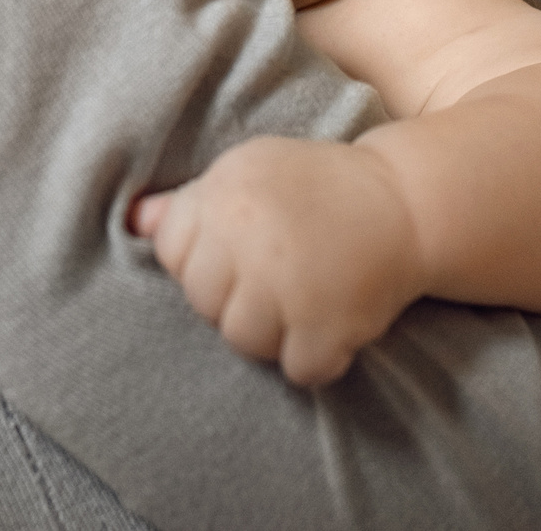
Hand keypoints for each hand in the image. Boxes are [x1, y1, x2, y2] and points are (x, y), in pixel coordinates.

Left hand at [130, 137, 425, 386]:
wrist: (406, 201)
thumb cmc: (317, 187)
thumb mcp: (251, 170)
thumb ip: (192, 202)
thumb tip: (134, 220)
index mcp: (227, 194)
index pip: (173, 254)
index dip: (206, 258)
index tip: (243, 250)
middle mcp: (251, 238)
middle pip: (204, 303)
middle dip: (236, 297)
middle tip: (279, 279)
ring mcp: (288, 285)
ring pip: (243, 341)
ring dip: (273, 332)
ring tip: (303, 302)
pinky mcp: (327, 324)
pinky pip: (298, 370)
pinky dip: (317, 358)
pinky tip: (331, 326)